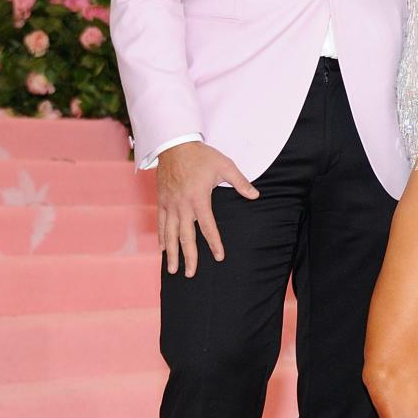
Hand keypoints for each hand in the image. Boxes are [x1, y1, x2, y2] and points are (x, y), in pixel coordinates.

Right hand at [157, 141, 258, 276]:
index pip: (208, 227)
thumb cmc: (201, 156)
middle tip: (190, 273)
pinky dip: (162, 237)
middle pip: (185, 236)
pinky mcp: (162, 201)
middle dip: (188, 257)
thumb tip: (256, 195)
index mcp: (199, 199)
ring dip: (171, 253)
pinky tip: (163, 249)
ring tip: (173, 270)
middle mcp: (182, 205)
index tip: (219, 257)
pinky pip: (161, 223)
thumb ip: (241, 182)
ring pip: (170, 234)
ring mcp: (170, 204)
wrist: (174, 144)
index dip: (214, 243)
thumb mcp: (225, 165)